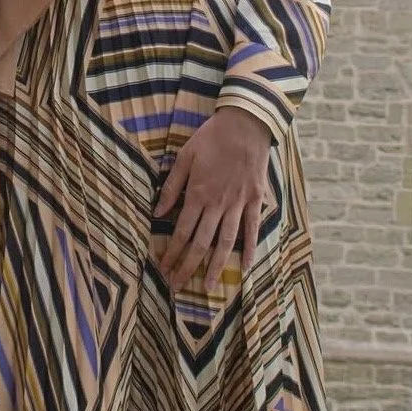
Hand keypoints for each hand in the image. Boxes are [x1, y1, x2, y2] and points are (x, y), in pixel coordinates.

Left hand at [155, 107, 271, 291]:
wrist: (245, 124)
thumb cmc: (212, 138)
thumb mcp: (184, 157)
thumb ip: (171, 187)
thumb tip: (157, 212)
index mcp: (198, 194)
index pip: (182, 231)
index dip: (172, 252)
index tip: (164, 268)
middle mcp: (218, 204)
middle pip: (201, 242)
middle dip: (188, 266)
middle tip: (178, 286)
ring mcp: (238, 204)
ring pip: (225, 242)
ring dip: (215, 266)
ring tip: (208, 286)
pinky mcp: (255, 200)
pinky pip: (252, 229)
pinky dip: (249, 249)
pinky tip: (244, 266)